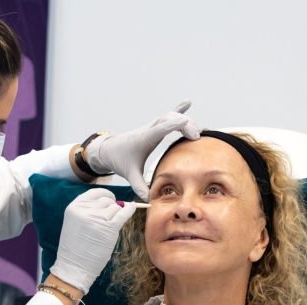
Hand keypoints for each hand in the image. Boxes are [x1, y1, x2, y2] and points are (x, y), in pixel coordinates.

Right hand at [50, 188, 135, 293]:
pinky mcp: (109, 227)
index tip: (110, 200)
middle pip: (106, 200)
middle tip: (109, 219)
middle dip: (111, 207)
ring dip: (117, 215)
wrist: (74, 266)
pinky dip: (130, 210)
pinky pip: (124, 212)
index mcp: (74, 207)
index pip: (95, 193)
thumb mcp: (75, 223)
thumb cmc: (76, 248)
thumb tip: (113, 202)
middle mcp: (85, 210)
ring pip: (116, 207)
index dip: (105, 196)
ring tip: (109, 228)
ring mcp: (97, 218)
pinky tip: (132, 209)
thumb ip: (89, 210)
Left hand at [84, 100, 199, 199]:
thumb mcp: (129, 174)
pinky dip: (178, 110)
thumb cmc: (119, 160)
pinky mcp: (154, 128)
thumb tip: (149, 199)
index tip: (187, 126)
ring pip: (170, 116)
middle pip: (169, 119)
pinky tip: (188, 103)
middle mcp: (149, 129)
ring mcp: (152, 127)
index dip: (174, 125)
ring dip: (184, 120)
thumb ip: (139, 187)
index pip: (161, 128)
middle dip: (184, 124)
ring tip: (197, 131)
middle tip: (196, 136)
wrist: (109, 150)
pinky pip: (167, 117)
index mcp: (144, 139)